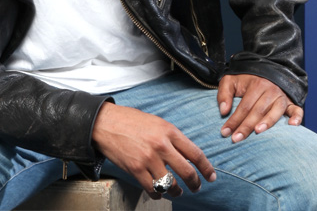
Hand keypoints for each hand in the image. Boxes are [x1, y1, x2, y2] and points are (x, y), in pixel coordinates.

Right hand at [91, 102, 216, 199]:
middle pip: (187, 172)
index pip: (195, 153)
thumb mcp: (157, 123)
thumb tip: (186, 154)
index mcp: (170, 131)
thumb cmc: (131, 121)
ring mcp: (148, 159)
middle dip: (195, 183)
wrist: (106, 123)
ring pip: (170, 184)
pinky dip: (158, 194)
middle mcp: (161, 146)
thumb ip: (172, 138)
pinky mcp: (135, 169)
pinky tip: (159, 193)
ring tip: (177, 192)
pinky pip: (152, 188)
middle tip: (197, 187)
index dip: (206, 167)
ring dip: (176, 192)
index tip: (211, 176)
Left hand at [217, 74, 302, 142]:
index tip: (225, 132)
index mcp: (256, 85)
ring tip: (258, 131)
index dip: (234, 120)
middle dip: (246, 126)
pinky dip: (297, 117)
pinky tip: (292, 125)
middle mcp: (270, 91)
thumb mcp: (231, 80)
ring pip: (275, 111)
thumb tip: (223, 111)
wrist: (266, 70)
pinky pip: (296, 110)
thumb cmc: (246, 80)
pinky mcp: (290, 102)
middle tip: (236, 139)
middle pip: (258, 110)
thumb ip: (224, 94)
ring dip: (268, 122)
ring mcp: (281, 97)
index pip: (244, 106)